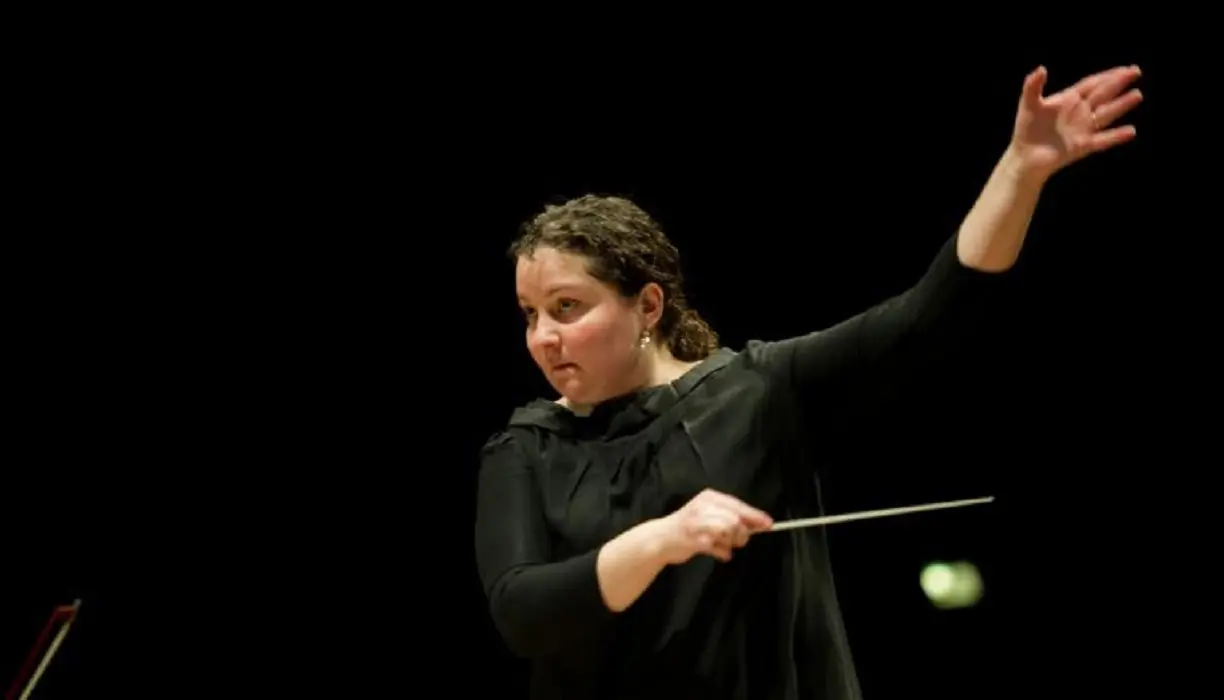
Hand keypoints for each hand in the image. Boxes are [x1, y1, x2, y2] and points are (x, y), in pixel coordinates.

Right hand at [653, 489, 772, 563]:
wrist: (660, 539)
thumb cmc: (690, 528)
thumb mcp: (711, 516)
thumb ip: (733, 518)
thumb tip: (760, 525)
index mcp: (709, 498)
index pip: (737, 505)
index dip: (754, 515)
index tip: (769, 524)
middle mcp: (703, 506)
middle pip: (735, 519)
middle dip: (741, 533)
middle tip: (738, 541)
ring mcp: (697, 522)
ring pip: (728, 531)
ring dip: (730, 542)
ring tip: (723, 545)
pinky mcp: (693, 539)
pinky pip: (718, 547)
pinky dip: (722, 553)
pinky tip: (718, 553)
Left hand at [1009, 64, 1142, 180]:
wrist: (1024, 157)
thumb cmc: (1026, 130)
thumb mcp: (1028, 105)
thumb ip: (1032, 86)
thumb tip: (1041, 68)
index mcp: (1069, 100)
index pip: (1091, 84)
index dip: (1107, 75)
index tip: (1124, 68)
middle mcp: (1080, 112)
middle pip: (1103, 94)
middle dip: (1119, 83)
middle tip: (1136, 71)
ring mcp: (1083, 129)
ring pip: (1106, 114)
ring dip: (1121, 105)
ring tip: (1137, 95)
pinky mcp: (1083, 146)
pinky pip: (1103, 140)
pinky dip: (1116, 136)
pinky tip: (1131, 131)